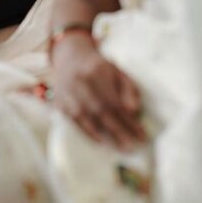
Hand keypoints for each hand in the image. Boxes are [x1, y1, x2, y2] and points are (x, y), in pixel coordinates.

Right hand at [51, 35, 145, 149]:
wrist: (69, 55)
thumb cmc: (99, 67)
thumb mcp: (117, 72)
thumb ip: (128, 89)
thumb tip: (134, 111)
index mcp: (97, 70)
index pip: (115, 100)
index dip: (129, 120)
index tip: (142, 135)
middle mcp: (80, 79)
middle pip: (101, 109)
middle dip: (119, 130)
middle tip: (132, 146)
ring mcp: (67, 89)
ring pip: (86, 115)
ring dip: (103, 133)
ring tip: (119, 147)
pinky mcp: (59, 99)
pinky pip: (73, 119)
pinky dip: (86, 131)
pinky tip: (99, 140)